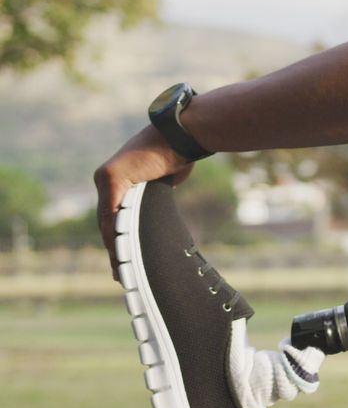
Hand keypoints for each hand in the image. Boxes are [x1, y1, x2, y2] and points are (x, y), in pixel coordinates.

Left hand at [94, 126, 194, 279]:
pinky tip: (118, 251)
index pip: (113, 216)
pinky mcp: (111, 177)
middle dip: (112, 248)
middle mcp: (106, 178)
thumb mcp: (162, 180)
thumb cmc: (178, 153)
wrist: (181, 136)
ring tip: (119, 268)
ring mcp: (106, 177)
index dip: (116, 239)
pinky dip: (115, 233)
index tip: (121, 260)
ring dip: (112, 246)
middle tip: (118, 272)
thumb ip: (152, 194)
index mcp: (118, 180)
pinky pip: (112, 212)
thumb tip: (156, 210)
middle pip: (106, 221)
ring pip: (107, 220)